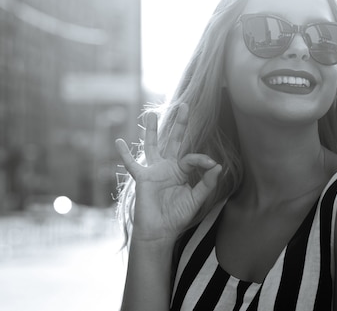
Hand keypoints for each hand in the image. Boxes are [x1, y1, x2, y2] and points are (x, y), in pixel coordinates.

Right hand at [115, 103, 221, 242]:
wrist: (160, 231)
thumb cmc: (177, 216)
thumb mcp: (196, 199)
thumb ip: (206, 183)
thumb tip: (218, 165)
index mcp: (181, 171)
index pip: (191, 157)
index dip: (202, 159)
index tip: (211, 164)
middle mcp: (167, 167)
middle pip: (173, 141)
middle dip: (179, 124)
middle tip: (185, 105)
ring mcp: (154, 171)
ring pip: (152, 145)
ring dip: (152, 130)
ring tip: (151, 114)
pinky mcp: (142, 178)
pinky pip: (132, 164)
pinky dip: (124, 154)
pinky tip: (118, 142)